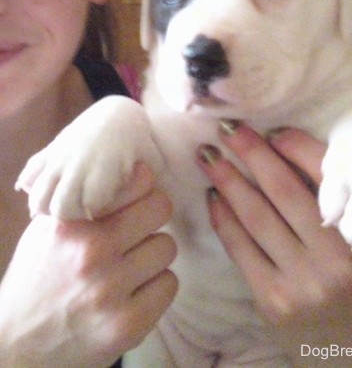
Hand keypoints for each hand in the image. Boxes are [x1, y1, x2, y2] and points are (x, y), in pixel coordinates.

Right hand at [0, 163, 177, 367]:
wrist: (16, 348)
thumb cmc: (38, 280)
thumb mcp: (49, 230)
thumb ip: (86, 200)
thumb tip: (137, 170)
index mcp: (70, 224)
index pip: (138, 181)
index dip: (143, 187)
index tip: (139, 196)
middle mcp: (91, 253)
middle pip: (160, 208)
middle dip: (151, 217)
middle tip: (137, 231)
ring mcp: (111, 290)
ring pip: (168, 247)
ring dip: (152, 256)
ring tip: (128, 268)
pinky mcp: (129, 324)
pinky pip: (170, 283)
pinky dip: (156, 286)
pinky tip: (133, 293)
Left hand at [197, 122, 351, 366]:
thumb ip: (345, 198)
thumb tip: (293, 145)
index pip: (326, 175)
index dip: (294, 146)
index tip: (271, 130)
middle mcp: (337, 258)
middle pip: (283, 190)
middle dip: (251, 152)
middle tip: (227, 128)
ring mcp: (302, 282)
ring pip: (256, 216)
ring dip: (227, 180)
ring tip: (208, 155)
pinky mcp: (273, 300)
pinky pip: (241, 248)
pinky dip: (223, 218)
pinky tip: (212, 196)